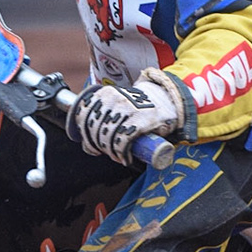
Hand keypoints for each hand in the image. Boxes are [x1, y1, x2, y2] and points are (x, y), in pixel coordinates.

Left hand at [66, 69, 192, 163]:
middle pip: (94, 127)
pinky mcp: (141, 121)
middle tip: (103, 152)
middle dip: (96, 144)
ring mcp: (128, 110)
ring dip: (109, 151)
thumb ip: (103, 111)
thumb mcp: (119, 100)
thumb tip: (85, 135)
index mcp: (106, 94)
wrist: (167, 98)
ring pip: (106, 136)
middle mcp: (114, 99)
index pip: (84, 114)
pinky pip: (122, 142)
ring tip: (115, 156)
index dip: (84, 133)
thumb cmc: (140, 104)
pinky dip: (121, 153)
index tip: (89, 144)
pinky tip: (125, 158)